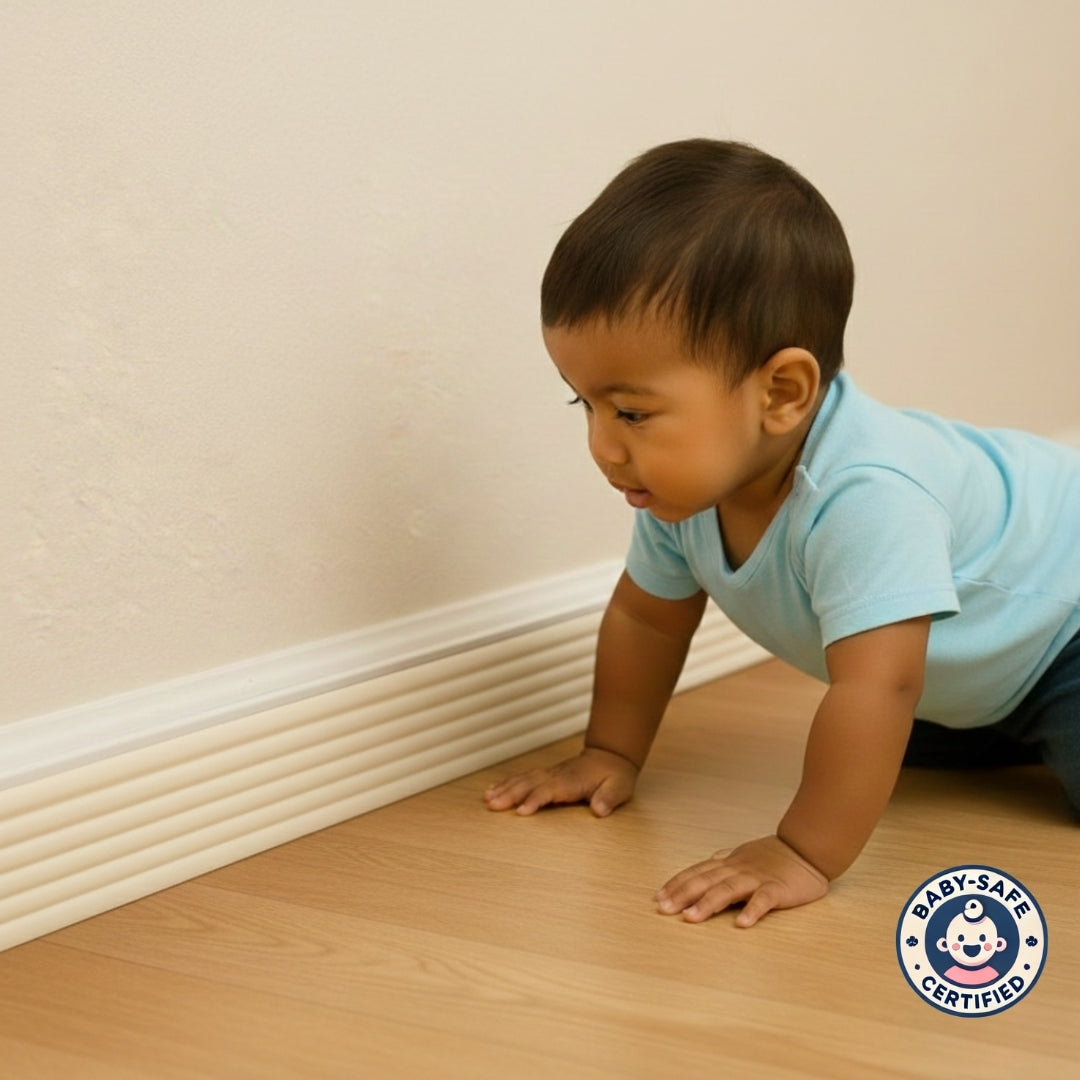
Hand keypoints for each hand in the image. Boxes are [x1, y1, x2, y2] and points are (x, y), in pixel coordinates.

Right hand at [483, 747, 638, 816]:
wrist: (612, 757)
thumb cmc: (615, 775)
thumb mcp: (619, 788)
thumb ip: (609, 798)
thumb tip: (599, 809)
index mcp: (572, 781)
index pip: (549, 791)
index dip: (535, 800)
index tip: (521, 811)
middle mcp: (557, 776)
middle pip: (529, 784)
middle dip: (510, 794)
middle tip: (492, 805)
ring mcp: (550, 774)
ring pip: (523, 780)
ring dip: (505, 789)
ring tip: (487, 799)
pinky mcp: (546, 775)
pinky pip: (523, 778)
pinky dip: (507, 783)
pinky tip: (494, 790)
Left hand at [655, 834, 828, 926]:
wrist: (806, 848)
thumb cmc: (774, 854)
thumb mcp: (744, 854)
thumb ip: (725, 860)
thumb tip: (707, 863)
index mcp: (729, 863)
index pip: (697, 872)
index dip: (677, 884)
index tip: (658, 897)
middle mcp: (738, 869)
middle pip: (706, 881)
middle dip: (683, 894)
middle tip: (664, 909)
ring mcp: (757, 878)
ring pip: (728, 889)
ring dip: (708, 903)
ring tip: (691, 918)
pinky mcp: (778, 889)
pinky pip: (764, 899)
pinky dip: (752, 910)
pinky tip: (741, 924)